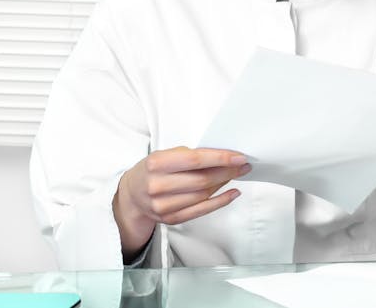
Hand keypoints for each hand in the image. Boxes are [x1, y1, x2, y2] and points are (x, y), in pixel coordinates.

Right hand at [112, 147, 250, 261]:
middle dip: (227, 171)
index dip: (220, 158)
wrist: (132, 195)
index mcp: (156, 164)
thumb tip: (222, 156)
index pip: (195, 160)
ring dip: (224, 184)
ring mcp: (163, 205)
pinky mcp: (170, 219)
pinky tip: (232, 193)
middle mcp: (158, 185)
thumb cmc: (153, 170)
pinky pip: (201, 211)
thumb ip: (189, 156)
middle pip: (202, 180)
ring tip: (236, 174)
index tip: (239, 156)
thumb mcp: (164, 155)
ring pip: (203, 195)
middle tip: (244, 165)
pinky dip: (220, 202)